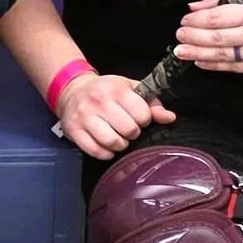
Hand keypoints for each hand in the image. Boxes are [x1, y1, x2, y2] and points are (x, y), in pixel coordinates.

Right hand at [52, 70, 173, 161]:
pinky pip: (96, 151)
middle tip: (128, 130)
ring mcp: (84, 117)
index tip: (138, 118)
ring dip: (120, 145)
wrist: (72, 90)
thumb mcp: (128, 89)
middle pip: (128, 130)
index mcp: (115, 89)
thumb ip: (151, 103)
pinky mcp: (73, 130)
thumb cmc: (105, 90)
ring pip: (112, 142)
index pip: (141, 114)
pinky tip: (106, 145)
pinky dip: (105, 153)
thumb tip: (170, 118)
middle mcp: (99, 101)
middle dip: (132, 133)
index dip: (143, 119)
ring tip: (118, 138)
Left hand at [174, 0, 242, 75]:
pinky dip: (215, 65)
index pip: (217, 18)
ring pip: (222, 56)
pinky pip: (234, 68)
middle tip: (178, 36)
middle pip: (216, 39)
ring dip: (198, 54)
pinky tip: (201, 62)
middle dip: (193, 38)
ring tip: (181, 52)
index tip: (185, 20)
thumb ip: (224, 0)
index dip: (197, 21)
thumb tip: (195, 7)